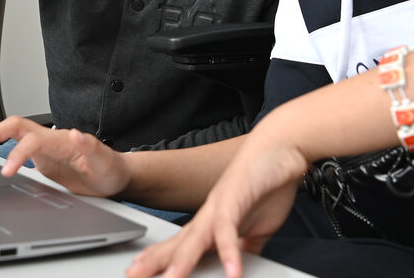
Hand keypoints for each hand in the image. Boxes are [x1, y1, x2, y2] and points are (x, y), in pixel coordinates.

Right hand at [0, 116, 129, 197]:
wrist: (116, 177)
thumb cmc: (112, 170)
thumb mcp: (105, 162)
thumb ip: (92, 147)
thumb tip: (75, 134)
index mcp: (62, 141)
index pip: (32, 140)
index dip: (17, 153)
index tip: (7, 170)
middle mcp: (51, 141)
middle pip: (18, 126)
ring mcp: (46, 149)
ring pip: (15, 133)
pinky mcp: (44, 159)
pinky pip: (19, 145)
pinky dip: (3, 142)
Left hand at [124, 131, 306, 277]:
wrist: (279, 148)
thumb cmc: (265, 184)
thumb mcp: (256, 227)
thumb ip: (244, 246)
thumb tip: (239, 265)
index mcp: (210, 222)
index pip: (179, 246)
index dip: (158, 260)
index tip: (138, 272)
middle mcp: (208, 214)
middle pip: (177, 244)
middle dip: (155, 262)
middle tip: (134, 275)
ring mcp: (219, 206)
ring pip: (196, 238)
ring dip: (183, 260)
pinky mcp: (236, 200)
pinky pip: (229, 230)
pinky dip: (230, 252)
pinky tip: (232, 271)